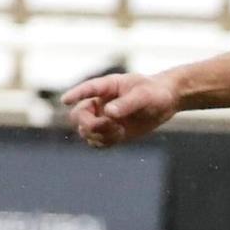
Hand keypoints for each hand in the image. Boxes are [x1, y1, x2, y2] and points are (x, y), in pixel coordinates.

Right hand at [62, 72, 178, 147]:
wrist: (165, 102)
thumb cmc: (154, 92)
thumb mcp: (143, 95)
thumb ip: (126, 103)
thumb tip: (109, 113)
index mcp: (106, 87)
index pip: (86, 90)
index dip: (75, 94)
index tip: (65, 100)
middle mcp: (99, 103)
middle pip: (78, 116)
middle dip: (89, 124)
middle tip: (108, 125)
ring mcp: (103, 118)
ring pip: (85, 131)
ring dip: (98, 135)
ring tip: (119, 130)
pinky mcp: (111, 132)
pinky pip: (97, 141)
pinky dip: (104, 142)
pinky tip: (119, 135)